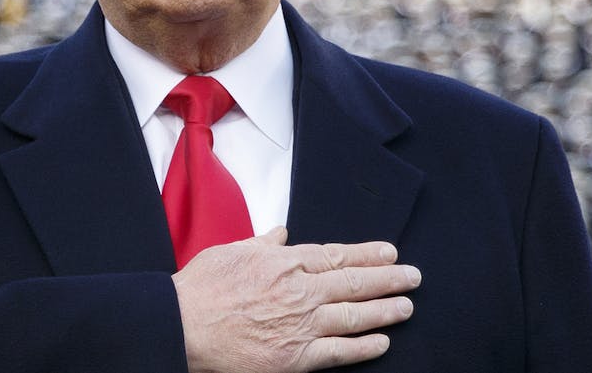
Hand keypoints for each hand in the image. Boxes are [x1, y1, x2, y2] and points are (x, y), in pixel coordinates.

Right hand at [172, 227, 420, 372]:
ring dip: (386, 310)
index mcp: (286, 262)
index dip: (369, 254)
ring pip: (355, 314)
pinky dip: (364, 347)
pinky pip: (338, 352)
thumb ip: (263, 243)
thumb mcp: (232, 251)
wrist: (178, 327)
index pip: (338, 255)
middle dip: (390, 278)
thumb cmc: (200, 289)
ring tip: (407, 306)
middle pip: (355, 282)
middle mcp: (300, 290)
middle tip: (413, 276)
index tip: (390, 253)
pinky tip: (383, 342)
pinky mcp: (294, 357)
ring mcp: (300, 324)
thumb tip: (283, 234)